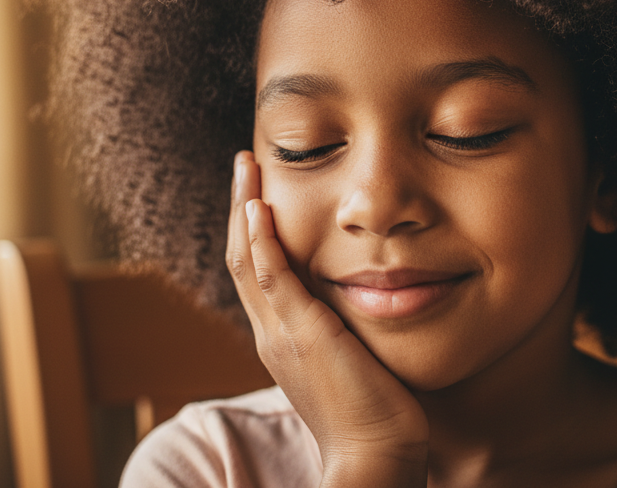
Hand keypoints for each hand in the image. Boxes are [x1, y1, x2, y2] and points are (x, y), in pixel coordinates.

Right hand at [226, 151, 428, 487]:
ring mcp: (280, 333)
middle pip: (242, 257)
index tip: (258, 190)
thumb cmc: (376, 409)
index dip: (253, 228)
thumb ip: (347, 323)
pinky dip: (260, 240)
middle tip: (244, 163)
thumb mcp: (355, 353)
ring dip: (243, 208)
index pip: (258, 270)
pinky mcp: (300, 334)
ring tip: (246, 166)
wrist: (375, 453)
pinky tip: (258, 206)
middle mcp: (271, 332)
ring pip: (247, 260)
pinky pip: (270, 277)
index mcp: (282, 336)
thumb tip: (365, 290)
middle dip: (240, 206)